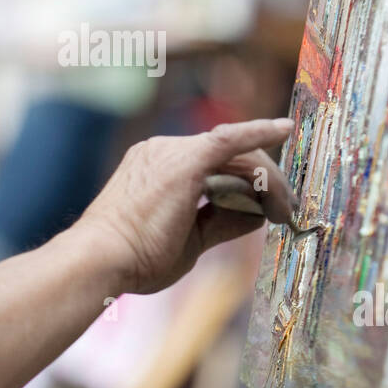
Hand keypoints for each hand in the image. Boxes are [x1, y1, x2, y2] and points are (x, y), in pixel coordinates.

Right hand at [77, 119, 296, 295]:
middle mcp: (163, 150)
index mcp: (157, 166)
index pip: (215, 164)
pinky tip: (285, 128)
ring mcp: (171, 151)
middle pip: (231, 156)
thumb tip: (258, 215)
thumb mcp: (189, 241)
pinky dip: (259, 131)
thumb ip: (223, 222)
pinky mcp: (184, 160)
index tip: (269, 196)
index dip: (246, 179)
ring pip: (237, 154)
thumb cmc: (134, 259)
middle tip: (287, 211)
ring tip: (285, 211)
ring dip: (268, 180)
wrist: (101, 259)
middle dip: (264, 181)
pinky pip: (231, 139)